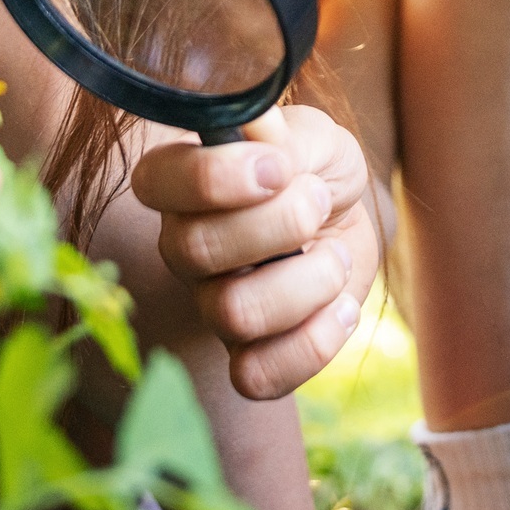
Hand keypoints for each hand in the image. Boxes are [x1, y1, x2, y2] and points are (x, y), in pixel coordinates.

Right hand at [129, 105, 378, 399]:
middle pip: (196, 250)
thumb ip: (284, 137)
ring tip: (335, 256)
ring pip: (233, 314)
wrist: (354, 224)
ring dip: (308, 281)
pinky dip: (313, 342)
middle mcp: (183, 246)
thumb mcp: (315, 138)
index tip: (278, 167)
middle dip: (278, 222)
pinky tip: (342, 308)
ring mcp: (212, 305)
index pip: (155, 181)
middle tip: (319, 200)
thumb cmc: (320, 171)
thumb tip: (255, 132)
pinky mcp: (249, 357)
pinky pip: (256, 377)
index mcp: (182, 182)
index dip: (215, 177)